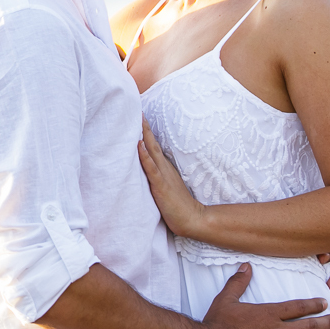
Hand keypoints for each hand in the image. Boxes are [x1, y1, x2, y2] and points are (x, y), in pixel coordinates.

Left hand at [137, 118, 204, 237]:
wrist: (193, 218)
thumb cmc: (177, 204)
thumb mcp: (166, 184)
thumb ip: (157, 174)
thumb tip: (148, 164)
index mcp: (164, 167)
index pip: (153, 145)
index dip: (146, 131)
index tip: (139, 116)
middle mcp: (164, 167)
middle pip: (152, 143)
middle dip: (144, 127)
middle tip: (137, 110)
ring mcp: (163, 175)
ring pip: (151, 151)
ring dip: (144, 135)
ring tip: (138, 120)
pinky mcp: (161, 186)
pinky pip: (151, 169)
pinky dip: (145, 156)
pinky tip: (139, 146)